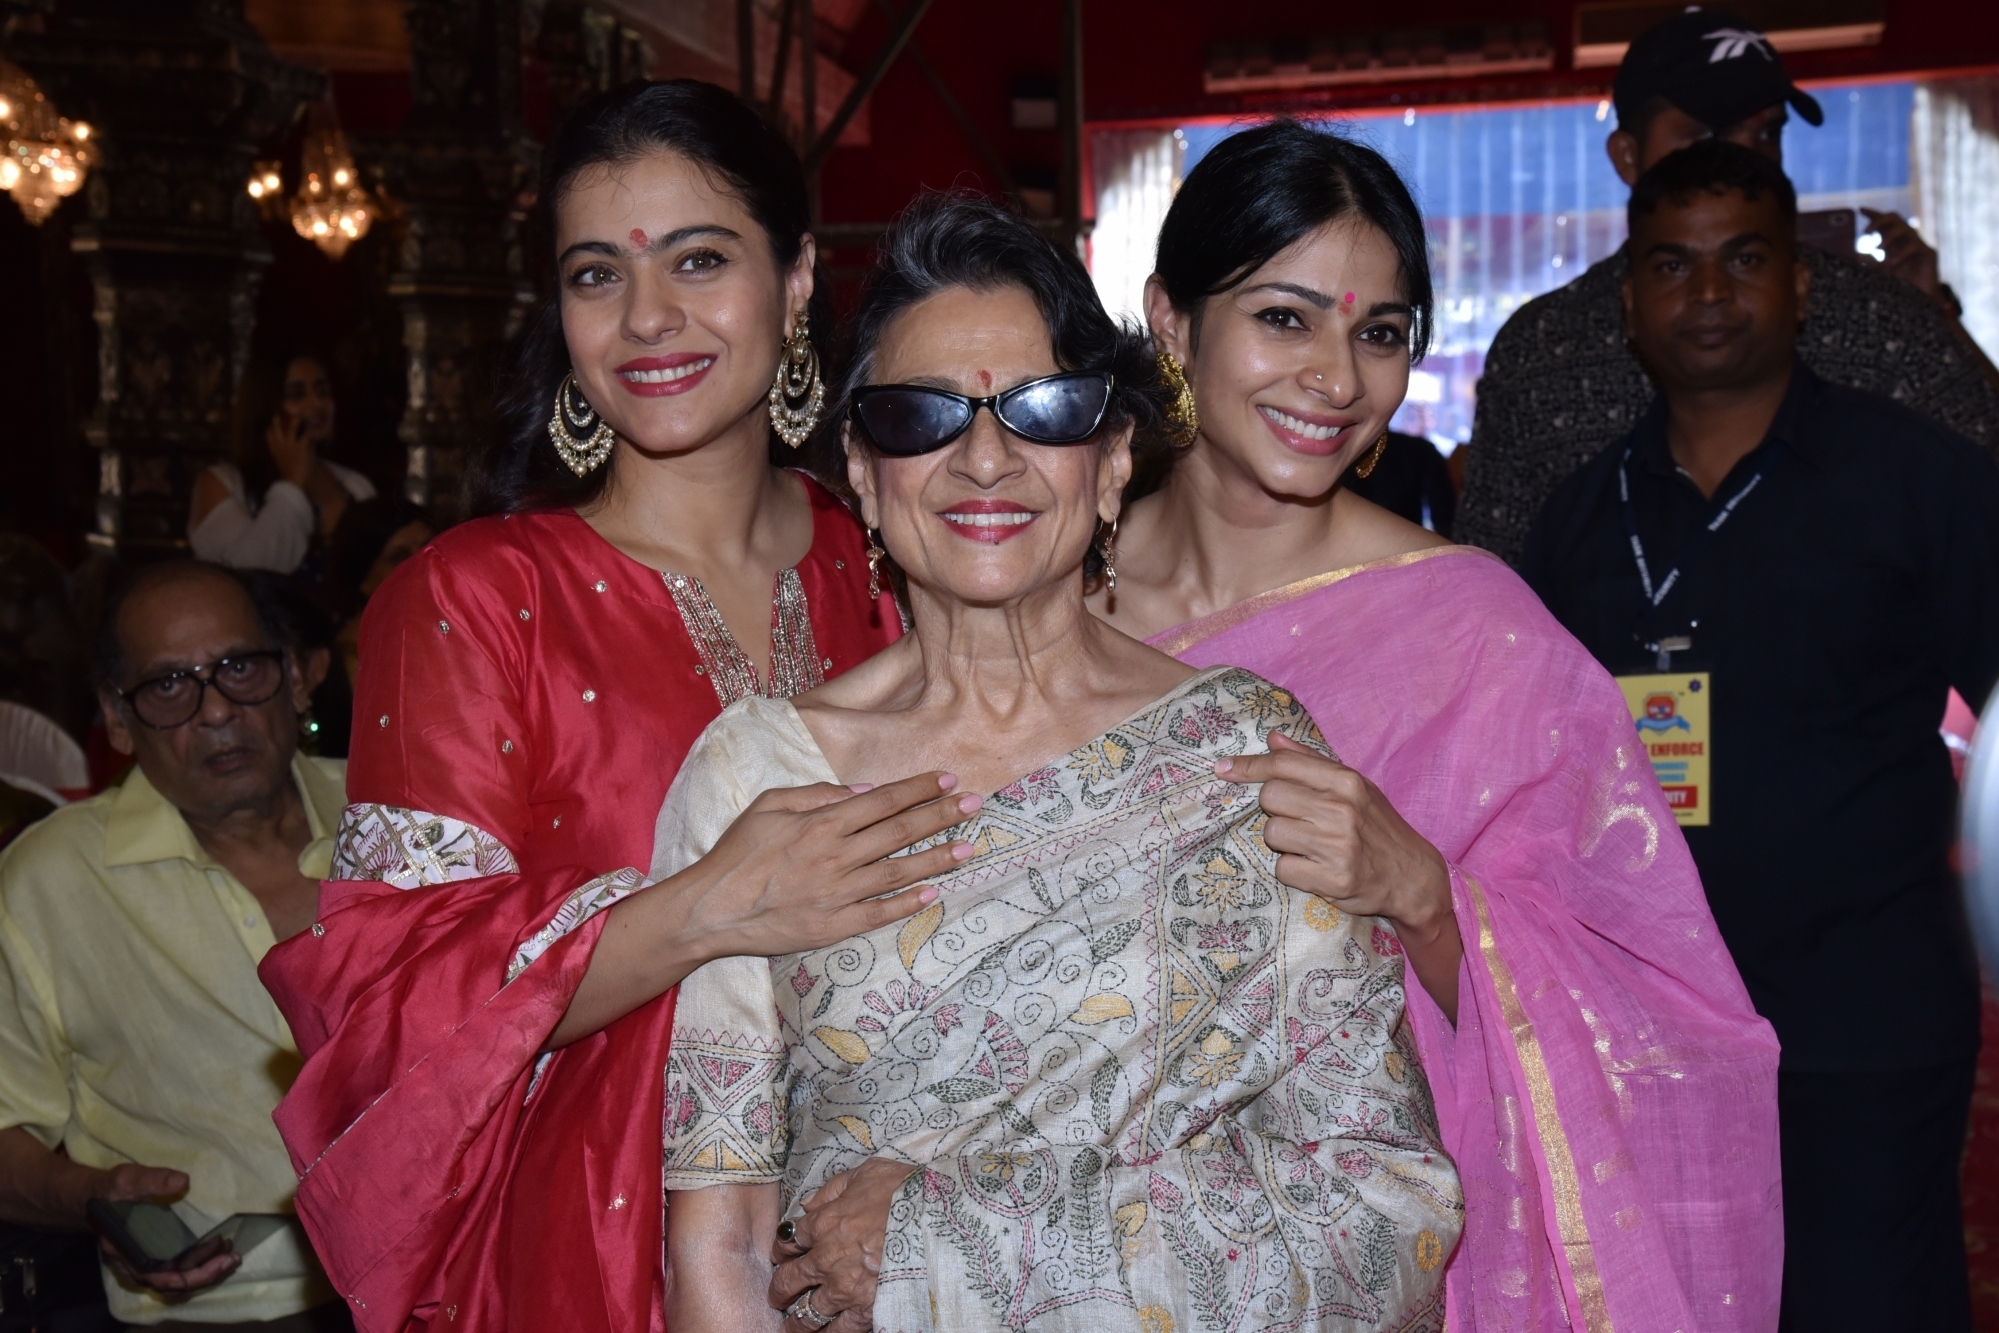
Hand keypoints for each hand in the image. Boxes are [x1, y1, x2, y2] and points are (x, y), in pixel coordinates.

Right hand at [92, 1165, 240, 1296]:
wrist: (97, 1197)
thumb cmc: (111, 1192)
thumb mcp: (127, 1181)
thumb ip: (152, 1181)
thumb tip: (183, 1182)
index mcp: (129, 1257)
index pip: (163, 1280)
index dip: (193, 1276)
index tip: (219, 1263)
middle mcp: (139, 1267)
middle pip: (177, 1283)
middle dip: (208, 1272)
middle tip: (232, 1255)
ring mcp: (149, 1262)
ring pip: (182, 1276)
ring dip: (208, 1266)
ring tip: (229, 1247)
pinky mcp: (158, 1254)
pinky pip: (181, 1266)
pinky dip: (202, 1260)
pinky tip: (219, 1244)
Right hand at [266, 411, 315, 488]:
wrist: (294, 481)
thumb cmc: (290, 470)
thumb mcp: (281, 458)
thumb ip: (283, 448)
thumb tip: (286, 441)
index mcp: (273, 447)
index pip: (269, 432)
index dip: (272, 425)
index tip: (277, 419)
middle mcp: (280, 443)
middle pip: (277, 425)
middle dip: (282, 417)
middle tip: (288, 410)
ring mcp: (290, 444)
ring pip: (292, 426)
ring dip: (298, 418)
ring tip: (304, 413)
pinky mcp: (301, 447)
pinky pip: (307, 434)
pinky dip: (312, 429)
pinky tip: (316, 426)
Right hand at [556, 774, 979, 1046]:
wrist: (713, 909)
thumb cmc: (736, 854)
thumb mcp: (767, 806)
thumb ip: (815, 795)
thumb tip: (859, 791)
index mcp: (823, 823)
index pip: (883, 801)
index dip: (919, 789)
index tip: (949, 780)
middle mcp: (839, 855)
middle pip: (900, 831)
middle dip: (941, 815)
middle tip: (976, 805)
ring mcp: (840, 893)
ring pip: (899, 871)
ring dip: (938, 858)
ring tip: (969, 848)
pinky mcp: (836, 925)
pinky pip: (880, 912)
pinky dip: (908, 902)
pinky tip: (932, 893)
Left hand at [768, 1159, 915, 1332]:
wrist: (937, 1217)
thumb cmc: (906, 1190)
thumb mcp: (866, 1172)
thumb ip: (833, 1188)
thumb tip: (808, 1203)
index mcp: (824, 1222)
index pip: (787, 1240)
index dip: (783, 1247)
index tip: (784, 1252)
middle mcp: (826, 1258)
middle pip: (788, 1281)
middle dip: (780, 1289)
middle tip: (779, 1295)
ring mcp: (844, 1287)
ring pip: (806, 1313)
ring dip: (797, 1320)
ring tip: (795, 1325)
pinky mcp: (865, 1309)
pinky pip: (839, 1330)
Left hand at [1218, 733, 1461, 1018]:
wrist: (1414, 876)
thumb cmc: (1377, 827)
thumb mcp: (1354, 787)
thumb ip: (1312, 762)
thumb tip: (1272, 738)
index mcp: (1347, 781)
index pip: (1284, 765)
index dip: (1248, 766)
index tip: (1223, 769)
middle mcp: (1343, 810)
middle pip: (1270, 799)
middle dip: (1274, 810)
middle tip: (1295, 820)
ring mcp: (1339, 846)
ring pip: (1273, 835)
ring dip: (1282, 843)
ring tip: (1308, 845)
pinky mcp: (1335, 880)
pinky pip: (1283, 869)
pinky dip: (1292, 870)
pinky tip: (1313, 868)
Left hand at [1860, 209, 1940, 298]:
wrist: (1919, 299)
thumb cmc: (1901, 285)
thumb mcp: (1881, 273)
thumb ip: (1871, 264)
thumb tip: (1856, 256)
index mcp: (1895, 242)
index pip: (1885, 223)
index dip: (1874, 215)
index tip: (1860, 210)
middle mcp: (1907, 240)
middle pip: (1896, 219)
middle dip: (1880, 221)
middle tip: (1866, 232)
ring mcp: (1919, 245)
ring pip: (1906, 230)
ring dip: (1889, 237)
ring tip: (1879, 249)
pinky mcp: (1929, 253)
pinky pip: (1914, 247)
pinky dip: (1900, 254)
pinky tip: (1891, 263)